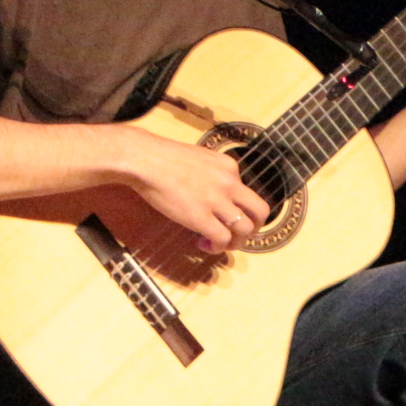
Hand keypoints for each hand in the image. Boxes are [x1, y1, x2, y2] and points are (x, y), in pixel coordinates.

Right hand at [113, 128, 271, 253]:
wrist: (145, 160)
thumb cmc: (162, 158)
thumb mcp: (199, 159)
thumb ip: (211, 174)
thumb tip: (209, 192)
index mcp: (229, 167)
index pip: (246, 192)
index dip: (237, 207)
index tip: (221, 214)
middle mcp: (230, 183)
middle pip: (260, 211)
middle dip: (254, 227)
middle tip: (238, 234)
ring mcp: (217, 201)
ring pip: (246, 229)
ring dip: (236, 242)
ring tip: (219, 244)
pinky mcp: (201, 217)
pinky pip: (222, 239)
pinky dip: (217, 247)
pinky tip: (204, 244)